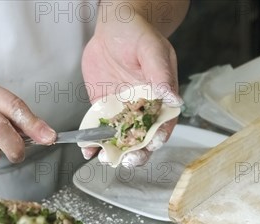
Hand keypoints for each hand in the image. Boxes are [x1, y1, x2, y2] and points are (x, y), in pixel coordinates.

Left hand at [81, 12, 182, 166]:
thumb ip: (160, 74)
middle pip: (143, 138)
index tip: (151, 145)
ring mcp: (122, 111)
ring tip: (103, 157)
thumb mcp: (152, 50)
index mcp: (161, 98)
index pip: (164, 124)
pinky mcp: (103, 109)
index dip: (158, 138)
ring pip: (120, 139)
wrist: (113, 26)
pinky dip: (93, 142)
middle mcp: (143, 109)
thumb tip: (172, 98)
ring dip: (113, 151)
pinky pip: (99, 129)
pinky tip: (87, 150)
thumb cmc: (138, 34)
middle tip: (127, 160)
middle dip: (136, 153)